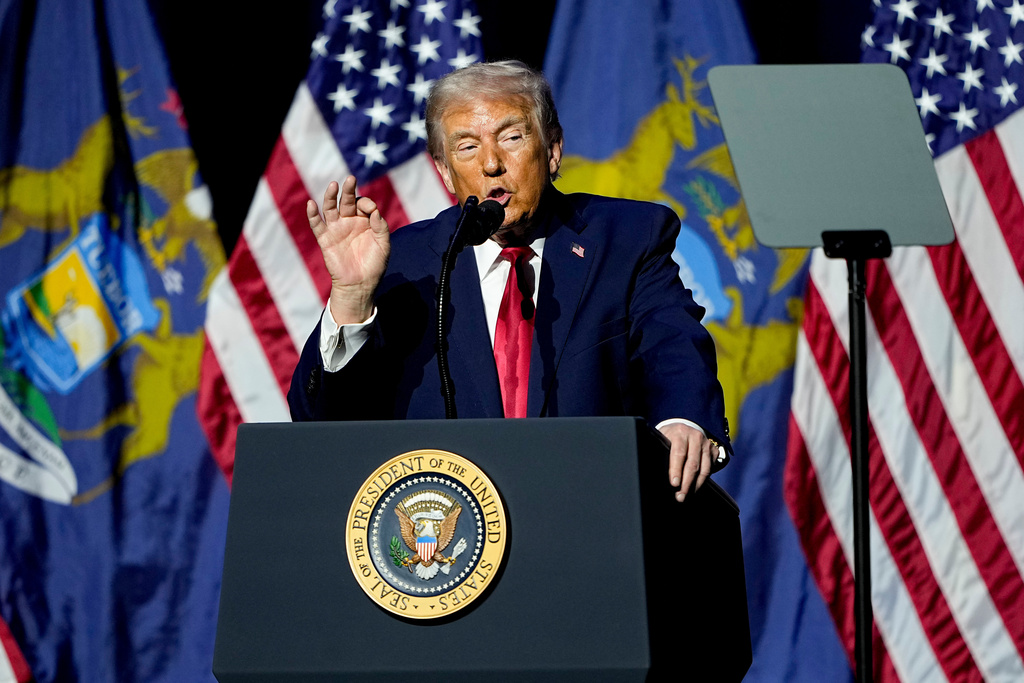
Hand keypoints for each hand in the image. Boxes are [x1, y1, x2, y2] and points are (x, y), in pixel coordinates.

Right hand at [307, 176, 390, 323]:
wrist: (360, 285)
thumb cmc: (374, 265)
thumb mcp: (384, 245)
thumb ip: (381, 227)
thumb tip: (374, 211)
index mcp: (365, 221)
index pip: (363, 204)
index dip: (367, 204)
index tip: (371, 211)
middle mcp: (349, 221)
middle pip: (347, 201)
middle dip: (349, 190)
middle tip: (351, 179)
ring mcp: (336, 229)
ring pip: (330, 208)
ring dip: (331, 196)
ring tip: (334, 185)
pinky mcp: (325, 239)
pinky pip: (317, 224)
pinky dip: (312, 214)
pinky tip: (311, 204)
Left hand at [658, 422, 714, 501]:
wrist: (684, 428)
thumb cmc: (669, 436)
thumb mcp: (662, 438)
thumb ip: (661, 450)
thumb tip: (653, 467)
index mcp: (680, 433)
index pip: (678, 453)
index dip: (676, 470)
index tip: (674, 484)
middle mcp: (695, 437)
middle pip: (693, 464)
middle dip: (686, 483)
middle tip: (680, 496)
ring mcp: (706, 444)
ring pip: (704, 469)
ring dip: (696, 485)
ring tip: (688, 495)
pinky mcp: (714, 450)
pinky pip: (711, 469)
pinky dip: (703, 480)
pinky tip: (695, 487)